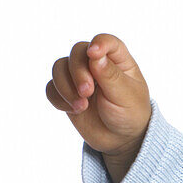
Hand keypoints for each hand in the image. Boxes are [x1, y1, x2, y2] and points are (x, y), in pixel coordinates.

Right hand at [45, 34, 151, 161]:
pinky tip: (74, 110)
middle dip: (78, 72)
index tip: (93, 54)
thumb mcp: (126, 96)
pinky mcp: (67, 93)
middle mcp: (96, 64)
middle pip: (76, 53)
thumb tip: (94, 53)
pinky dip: (59, 98)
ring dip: (66, 87)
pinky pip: (51, 88)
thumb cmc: (131, 115)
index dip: (98, 43)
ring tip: (82, 106)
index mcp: (118, 60)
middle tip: (87, 92)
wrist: (122, 140)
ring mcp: (79, 77)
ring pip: (59, 68)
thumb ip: (110, 74)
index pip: (107, 42)